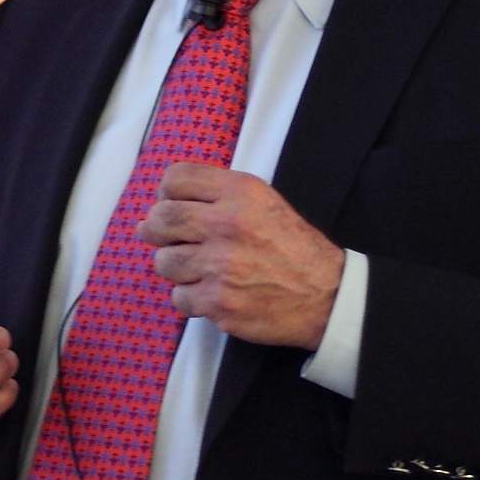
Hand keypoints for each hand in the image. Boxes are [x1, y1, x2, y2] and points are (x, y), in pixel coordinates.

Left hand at [138, 164, 343, 349]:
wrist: (325, 295)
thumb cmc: (293, 246)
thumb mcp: (264, 202)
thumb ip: (219, 195)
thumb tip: (162, 203)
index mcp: (240, 193)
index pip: (176, 178)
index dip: (166, 193)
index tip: (169, 205)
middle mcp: (226, 224)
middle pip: (161, 219)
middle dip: (154, 230)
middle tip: (161, 238)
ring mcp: (220, 266)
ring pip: (164, 262)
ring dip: (174, 267)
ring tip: (195, 269)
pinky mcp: (218, 302)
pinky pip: (179, 298)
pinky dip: (189, 298)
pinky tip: (209, 293)